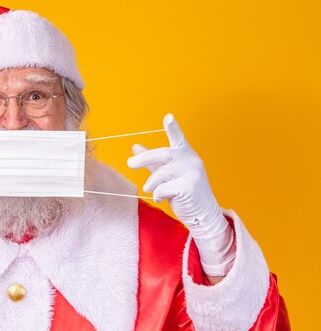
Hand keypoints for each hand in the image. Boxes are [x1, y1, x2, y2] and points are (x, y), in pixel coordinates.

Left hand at [127, 114, 233, 277]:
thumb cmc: (184, 190)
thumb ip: (152, 161)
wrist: (202, 213)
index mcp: (185, 154)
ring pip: (160, 174)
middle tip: (130, 164)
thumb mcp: (168, 173)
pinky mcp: (189, 187)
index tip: (168, 117)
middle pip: (163, 154)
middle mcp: (191, 160)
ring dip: (151, 184)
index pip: (178, 138)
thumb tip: (135, 147)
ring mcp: (192, 173)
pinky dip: (157, 195)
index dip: (173, 128)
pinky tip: (162, 199)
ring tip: (151, 190)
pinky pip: (163, 189)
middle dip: (144, 159)